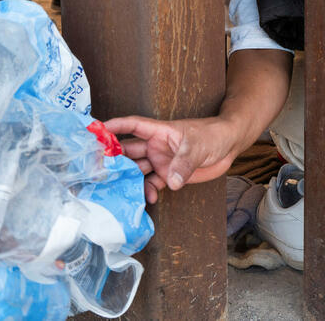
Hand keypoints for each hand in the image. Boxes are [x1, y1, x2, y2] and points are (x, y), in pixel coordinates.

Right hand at [103, 116, 238, 203]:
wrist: (229, 146)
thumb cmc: (212, 135)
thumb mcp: (197, 146)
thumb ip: (183, 164)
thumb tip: (171, 181)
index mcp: (159, 131)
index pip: (132, 126)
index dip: (114, 126)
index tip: (95, 130)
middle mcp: (156, 146)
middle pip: (129, 151)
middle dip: (114, 158)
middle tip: (98, 170)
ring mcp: (161, 160)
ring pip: (138, 170)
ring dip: (128, 179)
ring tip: (118, 191)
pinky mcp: (170, 174)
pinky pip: (152, 184)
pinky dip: (148, 192)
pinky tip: (149, 199)